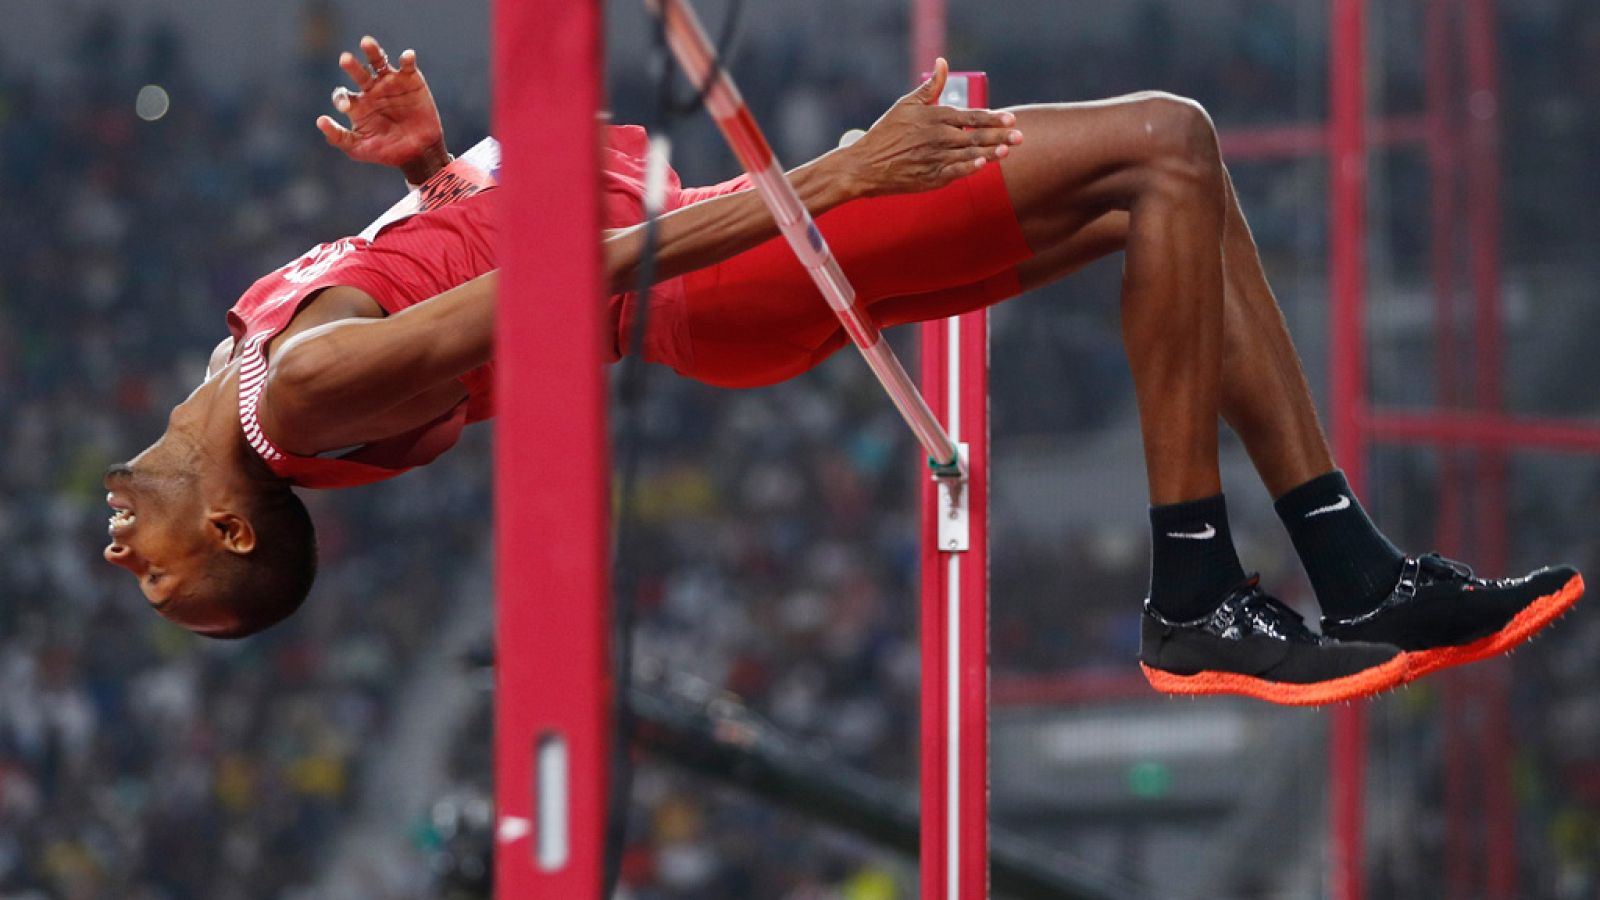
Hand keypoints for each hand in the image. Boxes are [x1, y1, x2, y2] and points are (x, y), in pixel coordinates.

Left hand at [316, 36, 449, 183]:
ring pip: (378, 61)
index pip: (342, 95)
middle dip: (351, 66)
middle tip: (344, 60)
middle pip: (358, 73)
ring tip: (366, 42)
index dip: (342, 98)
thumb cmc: (386, 152)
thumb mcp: (358, 149)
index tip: (346, 106)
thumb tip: (319, 121)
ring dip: (372, 51)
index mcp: (356, 105)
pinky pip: (407, 66)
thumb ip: (338, 137)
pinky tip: (407, 57)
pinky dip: (407, 59)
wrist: (419, 153)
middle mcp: (371, 90)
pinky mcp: (411, 80)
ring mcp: (390, 83)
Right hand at [835, 58, 1022, 198]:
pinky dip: (970, 168)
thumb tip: (942, 62)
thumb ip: (929, 86)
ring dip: (991, 153)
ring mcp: (935, 159)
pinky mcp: (930, 178)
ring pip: (970, 155)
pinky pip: (955, 172)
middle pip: (975, 136)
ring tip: (1008, 150)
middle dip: (1000, 136)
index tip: (1011, 119)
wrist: (865, 165)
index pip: (971, 117)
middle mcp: (938, 137)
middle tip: (1020, 137)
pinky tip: (983, 165)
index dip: (993, 118)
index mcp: (934, 117)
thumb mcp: (906, 104)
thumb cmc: (886, 133)